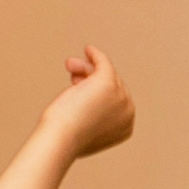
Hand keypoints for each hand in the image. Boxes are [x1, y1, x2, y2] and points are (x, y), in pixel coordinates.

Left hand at [37, 45, 133, 161]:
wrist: (60, 139)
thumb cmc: (63, 138)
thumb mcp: (82, 128)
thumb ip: (90, 118)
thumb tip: (82, 100)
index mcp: (125, 126)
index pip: (114, 101)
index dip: (96, 94)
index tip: (78, 91)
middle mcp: (128, 111)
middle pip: (111, 86)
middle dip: (90, 79)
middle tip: (73, 77)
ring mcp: (120, 96)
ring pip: (105, 75)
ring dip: (87, 69)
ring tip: (70, 66)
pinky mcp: (107, 83)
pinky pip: (103, 63)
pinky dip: (96, 56)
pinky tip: (88, 50)